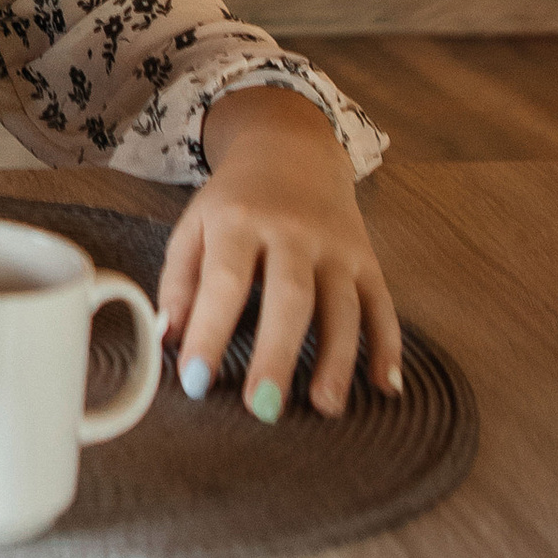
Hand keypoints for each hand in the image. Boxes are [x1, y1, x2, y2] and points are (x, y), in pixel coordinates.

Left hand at [160, 86, 400, 421]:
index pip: (224, 281)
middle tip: (263, 407)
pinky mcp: (368, 260)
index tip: (196, 381)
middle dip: (278, 353)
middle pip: (291, 296)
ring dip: (339, 359)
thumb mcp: (194, 226)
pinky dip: (389, 346)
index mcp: (239, 222)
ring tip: (326, 408)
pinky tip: (387, 386)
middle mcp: (293, 233)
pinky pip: (383, 305)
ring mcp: (336, 247)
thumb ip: (179, 281)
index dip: (209, 332)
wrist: (291, 149)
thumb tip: (168, 340)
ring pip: (344, 305)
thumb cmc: (235, 202)